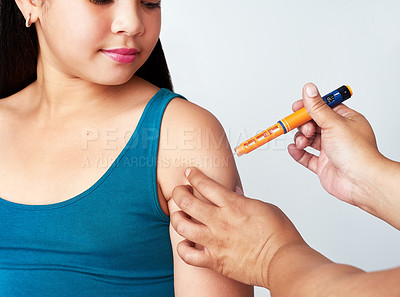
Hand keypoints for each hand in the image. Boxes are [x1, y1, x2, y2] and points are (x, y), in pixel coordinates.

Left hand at [171, 167, 303, 287]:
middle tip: (179, 191)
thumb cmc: (279, 235)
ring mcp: (215, 241)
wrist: (283, 262)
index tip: (189, 173)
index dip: (193, 176)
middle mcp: (220, 221)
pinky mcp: (215, 260)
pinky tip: (186, 243)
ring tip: (179, 215)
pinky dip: (183, 248)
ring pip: (182, 226)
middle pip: (187, 202)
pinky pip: (188, 255)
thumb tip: (233, 193)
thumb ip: (244, 200)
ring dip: (176, 218)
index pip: (204, 184)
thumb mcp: (263, 207)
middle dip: (178, 192)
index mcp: (233, 205)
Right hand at [288, 83, 382, 207]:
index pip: (324, 108)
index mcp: (346, 120)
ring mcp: (331, 150)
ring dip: (301, 139)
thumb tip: (309, 89)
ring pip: (309, 140)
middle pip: (314, 123)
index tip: (297, 107)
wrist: (360, 181)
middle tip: (299, 126)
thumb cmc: (356, 152)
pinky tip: (294, 149)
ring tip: (302, 142)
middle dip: (303, 125)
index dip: (309, 107)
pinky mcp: (324, 165)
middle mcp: (338, 134)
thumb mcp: (333, 123)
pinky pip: (306, 157)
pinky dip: (298, 153)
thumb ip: (317, 107)